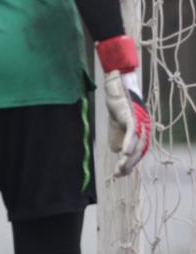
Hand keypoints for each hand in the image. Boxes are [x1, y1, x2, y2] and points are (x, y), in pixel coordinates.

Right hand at [97, 35, 151, 175]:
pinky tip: (123, 154)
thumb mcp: (115, 124)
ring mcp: (139, 122)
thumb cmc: (116, 102)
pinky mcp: (132, 116)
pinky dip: (128, 144)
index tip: (120, 173)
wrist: (115, 84)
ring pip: (137, 145)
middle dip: (129, 164)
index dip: (130, 163)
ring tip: (120, 169)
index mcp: (140, 130)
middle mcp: (144, 128)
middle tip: (119, 174)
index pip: (137, 151)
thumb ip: (117, 137)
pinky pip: (132, 133)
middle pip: (139, 151)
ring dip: (128, 159)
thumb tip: (117, 151)